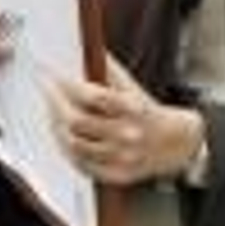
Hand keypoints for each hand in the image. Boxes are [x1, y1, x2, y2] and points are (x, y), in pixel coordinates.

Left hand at [45, 56, 204, 186]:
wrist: (178, 144)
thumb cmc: (148, 111)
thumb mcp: (133, 87)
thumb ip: (109, 71)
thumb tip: (85, 50)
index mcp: (134, 108)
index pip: (94, 96)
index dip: (68, 85)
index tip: (53, 76)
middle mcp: (129, 135)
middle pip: (78, 121)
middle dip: (55, 104)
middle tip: (46, 92)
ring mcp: (123, 158)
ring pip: (75, 145)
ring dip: (57, 127)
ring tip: (52, 114)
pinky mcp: (118, 175)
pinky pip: (82, 165)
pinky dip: (68, 150)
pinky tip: (63, 137)